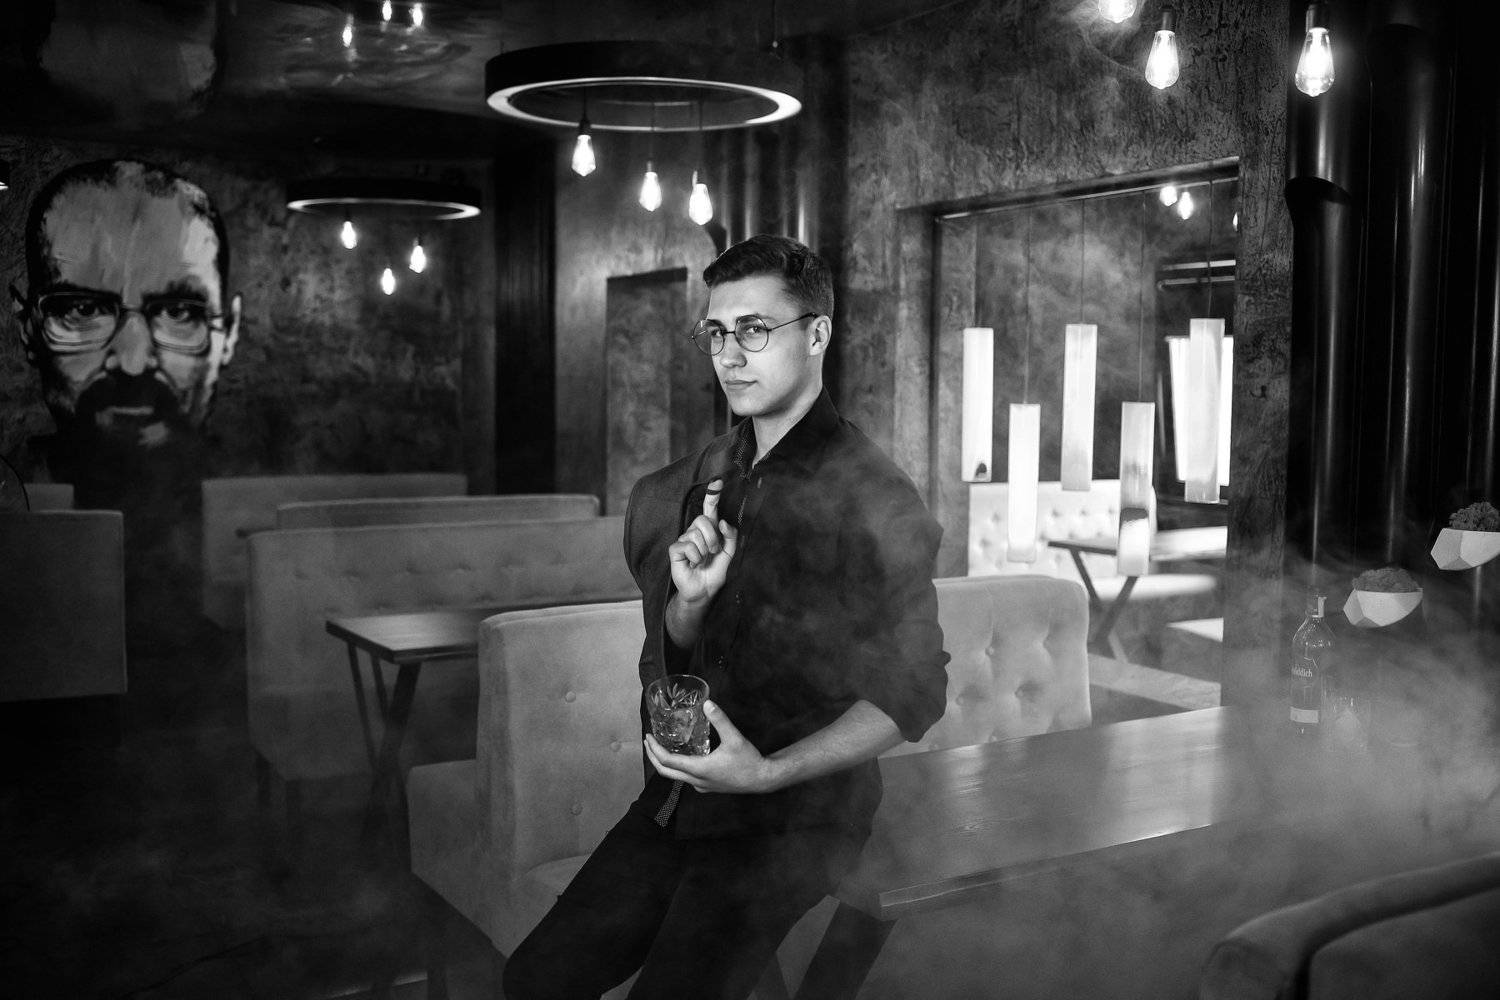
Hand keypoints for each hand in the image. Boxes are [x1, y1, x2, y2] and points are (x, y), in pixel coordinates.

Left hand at [644, 700, 779, 794]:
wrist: (762, 779)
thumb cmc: (749, 760)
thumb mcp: (735, 738)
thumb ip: (720, 720)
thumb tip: (707, 703)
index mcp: (699, 769)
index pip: (668, 761)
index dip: (655, 749)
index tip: (649, 737)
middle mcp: (696, 781)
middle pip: (666, 772)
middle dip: (653, 757)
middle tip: (648, 741)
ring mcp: (701, 786)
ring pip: (675, 777)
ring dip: (664, 763)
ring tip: (660, 747)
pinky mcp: (707, 787)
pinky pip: (685, 778)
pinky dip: (677, 768)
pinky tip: (682, 756)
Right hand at [667, 479, 738, 606]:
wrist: (704, 590)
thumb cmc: (715, 571)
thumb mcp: (729, 554)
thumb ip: (730, 537)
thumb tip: (723, 522)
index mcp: (709, 530)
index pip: (710, 509)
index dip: (713, 495)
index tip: (718, 481)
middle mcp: (695, 531)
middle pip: (703, 520)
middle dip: (713, 538)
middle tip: (714, 552)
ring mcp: (684, 539)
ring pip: (696, 534)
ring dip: (705, 551)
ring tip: (703, 560)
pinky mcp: (675, 549)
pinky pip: (687, 546)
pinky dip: (695, 557)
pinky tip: (693, 564)